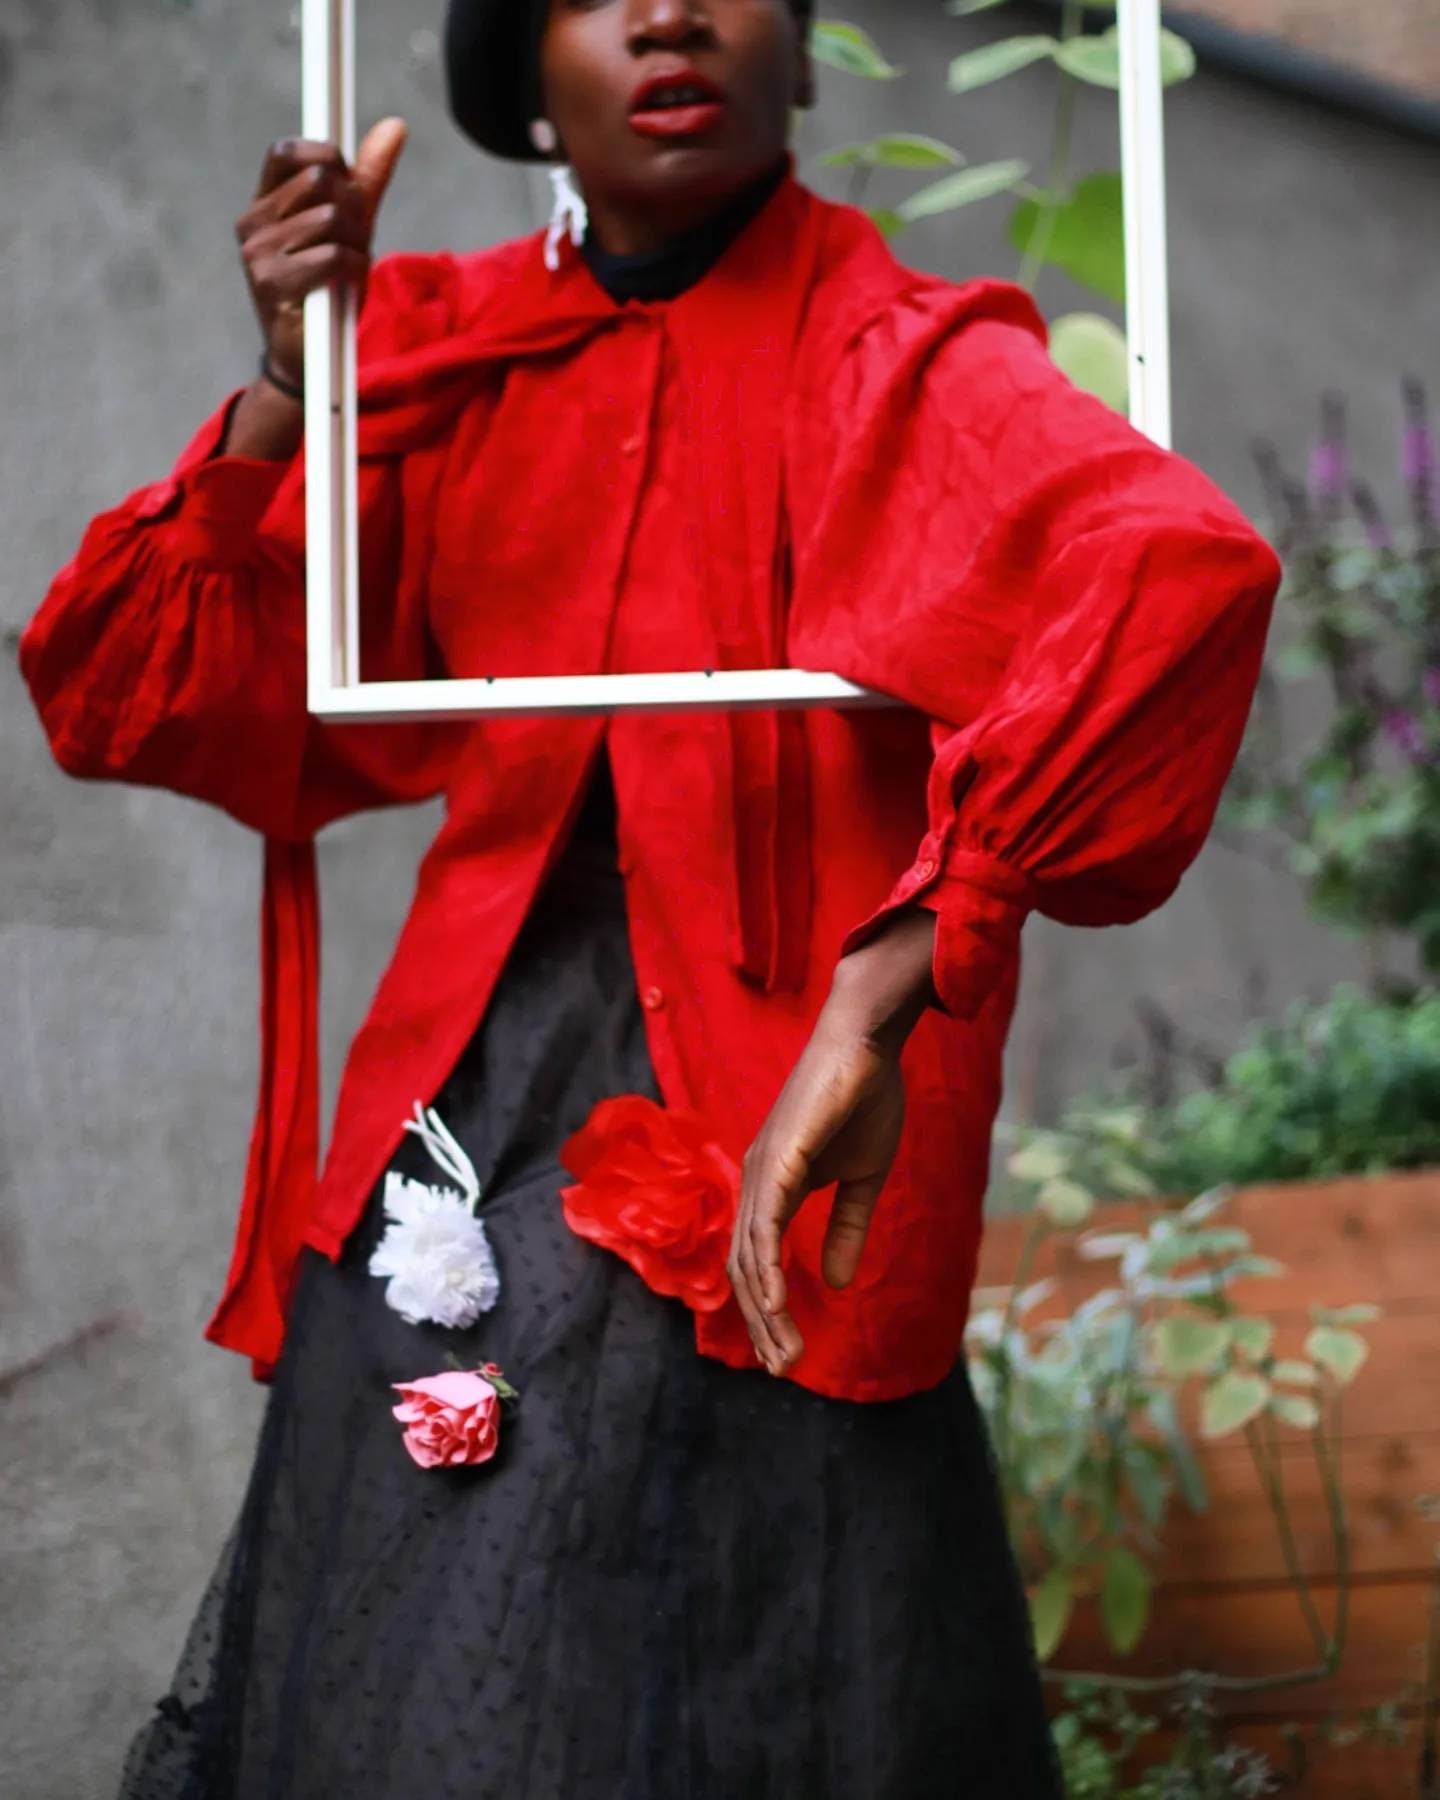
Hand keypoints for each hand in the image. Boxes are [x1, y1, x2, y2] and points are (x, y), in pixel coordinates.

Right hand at [235, 118, 407, 390]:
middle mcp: (252, 223)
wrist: (307, 359)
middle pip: (319, 180)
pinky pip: (332, 255)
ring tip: (347, 272)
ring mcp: (258, 253)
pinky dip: (353, 270)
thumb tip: (395, 126)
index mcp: (264, 203)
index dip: (325, 157)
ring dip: (356, 245)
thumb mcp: (351, 229)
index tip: (345, 184)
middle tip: (353, 244)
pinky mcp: (271, 283)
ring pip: (330, 218)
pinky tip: (345, 287)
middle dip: (352, 209)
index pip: (287, 152)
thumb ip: (367, 181)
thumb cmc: (328, 290)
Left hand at [727, 907, 937, 1375]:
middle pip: (744, 1268)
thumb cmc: (863, 1097)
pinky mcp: (777, 1158)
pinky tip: (778, 1304)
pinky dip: (767, 1268)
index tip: (787, 1351)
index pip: (756, 1259)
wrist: (866, 1041)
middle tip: (783, 1367)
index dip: (767, 1308)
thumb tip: (836, 1283)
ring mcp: (761, 1168)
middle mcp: (755, 1179)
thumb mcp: (861, 1179)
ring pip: (750, 1255)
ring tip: (785, 1352)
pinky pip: (765, 1224)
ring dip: (765, 1309)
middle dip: (762, 1323)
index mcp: (771, 1184)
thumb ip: (845, 1228)